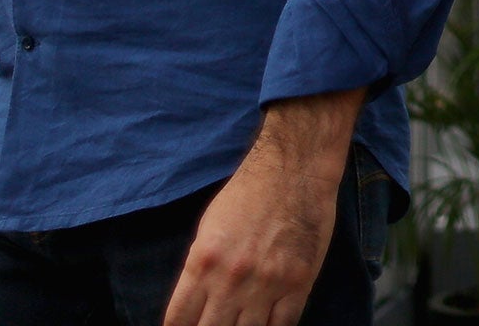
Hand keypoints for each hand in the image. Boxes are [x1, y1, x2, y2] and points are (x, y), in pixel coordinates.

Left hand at [164, 91, 359, 325]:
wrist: (295, 168)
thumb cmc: (249, 192)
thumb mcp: (208, 228)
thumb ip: (199, 270)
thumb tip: (194, 306)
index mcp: (202, 262)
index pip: (179, 320)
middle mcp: (231, 279)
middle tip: (215, 324)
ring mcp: (267, 284)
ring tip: (239, 323)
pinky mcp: (299, 282)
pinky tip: (266, 324)